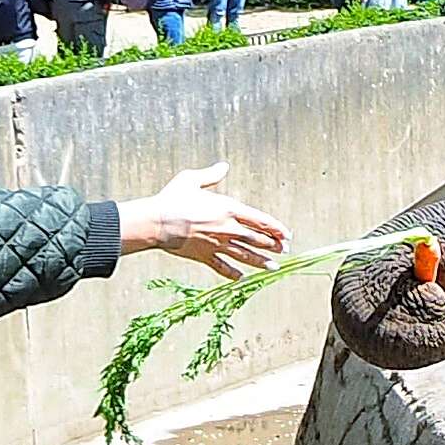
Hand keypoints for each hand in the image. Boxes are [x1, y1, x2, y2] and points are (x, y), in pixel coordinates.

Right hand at [121, 164, 285, 278]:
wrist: (156, 222)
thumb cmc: (172, 198)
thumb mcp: (191, 180)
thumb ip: (211, 175)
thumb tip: (223, 166)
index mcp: (229, 209)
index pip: (261, 221)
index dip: (277, 229)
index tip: (287, 235)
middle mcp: (227, 229)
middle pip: (257, 240)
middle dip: (273, 246)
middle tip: (283, 251)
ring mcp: (217, 245)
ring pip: (245, 256)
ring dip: (261, 262)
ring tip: (273, 267)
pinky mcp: (204, 256)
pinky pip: (222, 267)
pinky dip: (232, 273)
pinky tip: (241, 278)